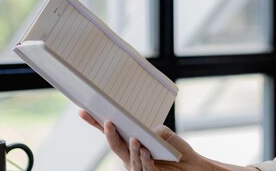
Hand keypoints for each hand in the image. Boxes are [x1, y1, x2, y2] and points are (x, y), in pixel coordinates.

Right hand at [79, 110, 210, 170]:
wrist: (191, 165)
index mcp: (129, 145)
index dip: (96, 123)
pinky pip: (146, 167)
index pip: (111, 133)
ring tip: (135, 138)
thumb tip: (150, 130)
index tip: (84, 111)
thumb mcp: (164, 135)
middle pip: (116, 146)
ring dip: (132, 148)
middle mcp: (130, 157)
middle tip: (108, 122)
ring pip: (131, 158)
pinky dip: (146, 158)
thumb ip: (156, 131)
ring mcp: (139, 167)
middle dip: (111, 135)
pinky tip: (146, 150)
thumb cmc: (175, 149)